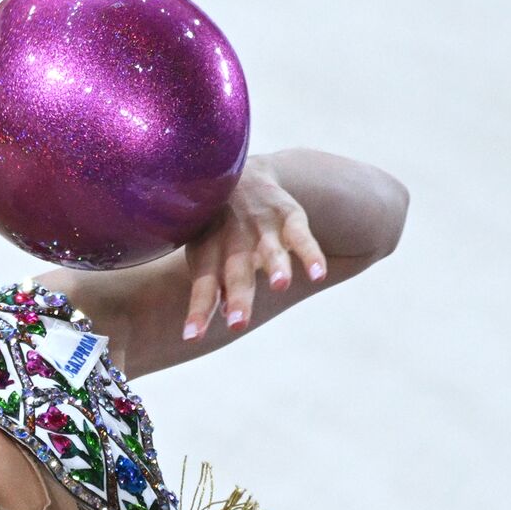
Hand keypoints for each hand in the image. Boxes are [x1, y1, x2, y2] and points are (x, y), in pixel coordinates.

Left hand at [181, 154, 327, 339]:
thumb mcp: (203, 249)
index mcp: (206, 248)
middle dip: (238, 297)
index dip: (197, 309)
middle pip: (236, 271)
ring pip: (269, 251)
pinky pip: (301, 236)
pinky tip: (318, 275)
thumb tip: (216, 317)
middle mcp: (233, 238)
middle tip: (238, 324)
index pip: (201, 283)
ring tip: (280, 286)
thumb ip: (210, 283)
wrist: (240, 173)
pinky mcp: (289, 216)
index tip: (192, 336)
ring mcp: (261, 226)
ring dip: (275, 267)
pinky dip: (311, 255)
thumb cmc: (213, 225)